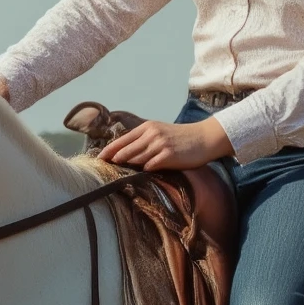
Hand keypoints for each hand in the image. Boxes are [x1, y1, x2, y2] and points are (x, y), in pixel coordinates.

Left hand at [101, 114, 233, 172]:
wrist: (204, 138)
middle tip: (102, 169)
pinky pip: (150, 166)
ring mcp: (159, 145)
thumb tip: (128, 154)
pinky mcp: (168, 156)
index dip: (109, 150)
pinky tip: (140, 176)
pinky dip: (144, 171)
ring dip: (127, 167)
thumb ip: (145, 140)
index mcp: (147, 128)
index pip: (122, 140)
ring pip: (136, 159)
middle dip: (113, 160)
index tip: (99, 158)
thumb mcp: (161, 132)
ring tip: (116, 175)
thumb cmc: (183, 138)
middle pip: (125, 150)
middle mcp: (151, 134)